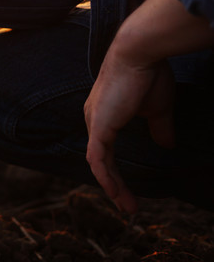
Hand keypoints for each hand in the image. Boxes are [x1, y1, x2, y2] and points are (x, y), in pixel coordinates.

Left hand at [84, 42, 175, 213]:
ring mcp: (94, 122)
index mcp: (105, 113)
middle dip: (114, 185)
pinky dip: (106, 177)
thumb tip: (166, 145)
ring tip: (128, 207)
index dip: (115, 171)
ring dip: (112, 187)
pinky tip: (116, 193)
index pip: (105, 149)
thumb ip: (159, 127)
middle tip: (129, 206)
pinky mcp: (99, 126)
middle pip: (100, 160)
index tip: (129, 190)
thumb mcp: (157, 108)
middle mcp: (94, 118)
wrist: (140, 54)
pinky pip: (97, 158)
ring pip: (98, 163)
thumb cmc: (149, 75)